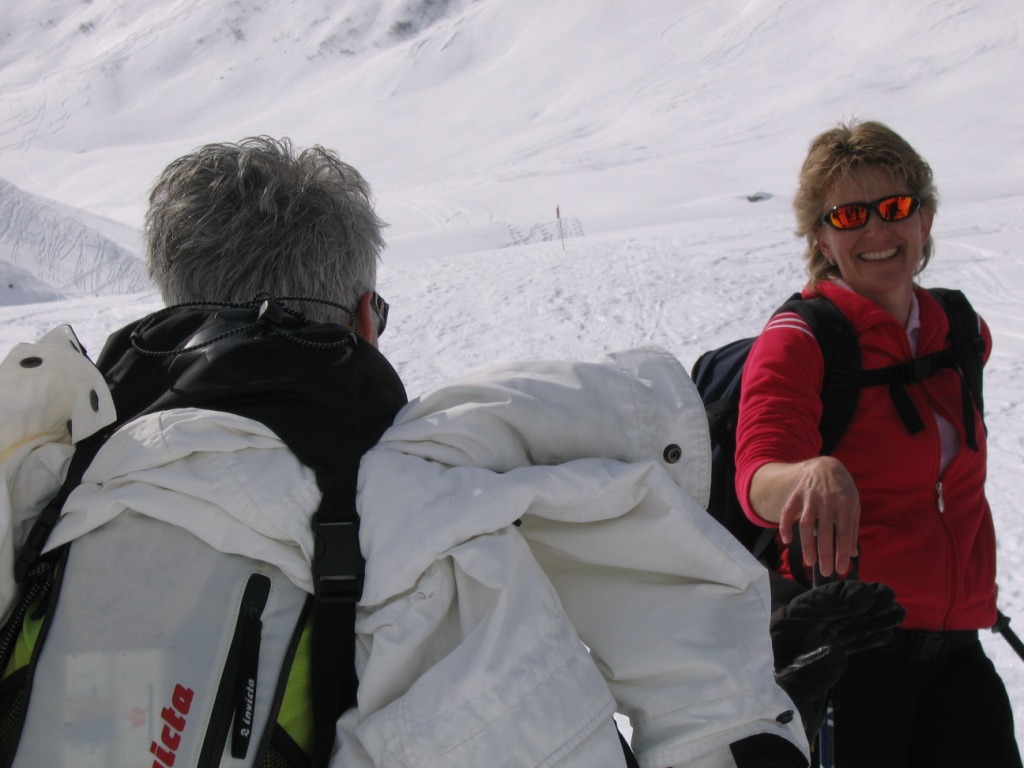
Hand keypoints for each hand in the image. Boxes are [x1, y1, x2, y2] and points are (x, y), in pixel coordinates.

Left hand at [771, 581, 904, 738]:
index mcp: (811, 606)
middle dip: (873, 606)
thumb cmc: (782, 642)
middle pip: (852, 610)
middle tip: (891, 603)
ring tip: (896, 615)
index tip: (878, 592)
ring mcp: (830, 638)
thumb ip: (831, 599)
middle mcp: (822, 620)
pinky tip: (886, 636)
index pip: (839, 594)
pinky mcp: (835, 655)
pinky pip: (855, 645)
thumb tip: (865, 593)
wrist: (776, 680)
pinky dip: (871, 640)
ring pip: (858, 626)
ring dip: (877, 621)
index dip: (859, 592)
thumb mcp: (800, 614)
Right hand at [777, 456, 859, 576]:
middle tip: (825, 572)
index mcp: (846, 503)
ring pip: (806, 524)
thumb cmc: (843, 490)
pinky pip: (788, 511)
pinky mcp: (797, 494)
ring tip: (810, 562)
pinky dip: (785, 525)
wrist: (826, 466)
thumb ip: (852, 529)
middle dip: (825, 554)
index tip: (840, 569)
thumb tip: (852, 553)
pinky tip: (786, 540)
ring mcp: (810, 496)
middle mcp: (828, 500)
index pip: (843, 532)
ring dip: (807, 544)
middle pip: (825, 531)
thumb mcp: (854, 506)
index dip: (841, 552)